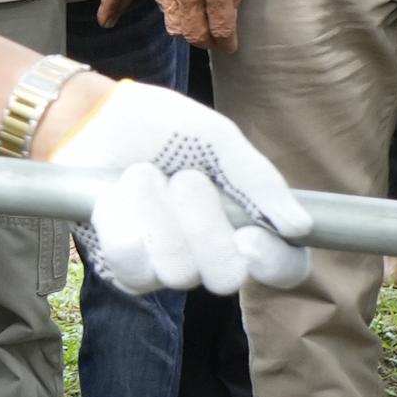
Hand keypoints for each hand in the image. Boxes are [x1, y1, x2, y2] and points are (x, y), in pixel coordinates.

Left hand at [43, 80, 313, 297]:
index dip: (275, 263)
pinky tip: (117, 193)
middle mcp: (211, 253)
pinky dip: (126, 218)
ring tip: (145, 176)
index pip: (284, 267)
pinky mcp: (125, 268)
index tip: (250, 235)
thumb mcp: (217, 138)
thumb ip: (258, 179)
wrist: (94, 117)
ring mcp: (167, 265)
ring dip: (159, 214)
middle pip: (228, 278)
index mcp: (247, 221)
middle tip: (187, 179)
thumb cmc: (161, 127)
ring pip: (179, 273)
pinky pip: (133, 264)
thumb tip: (301, 226)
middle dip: (205, 226)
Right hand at [147, 0, 246, 52]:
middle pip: (195, 36)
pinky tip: (185, 8)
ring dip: (189, 33)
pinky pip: (164, 10)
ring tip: (199, 29)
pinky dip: (176, 15)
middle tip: (215, 41)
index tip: (230, 46)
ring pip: (176, 28)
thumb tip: (230, 13)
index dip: (227, 43)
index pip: (221, 29)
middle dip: (207, 43)